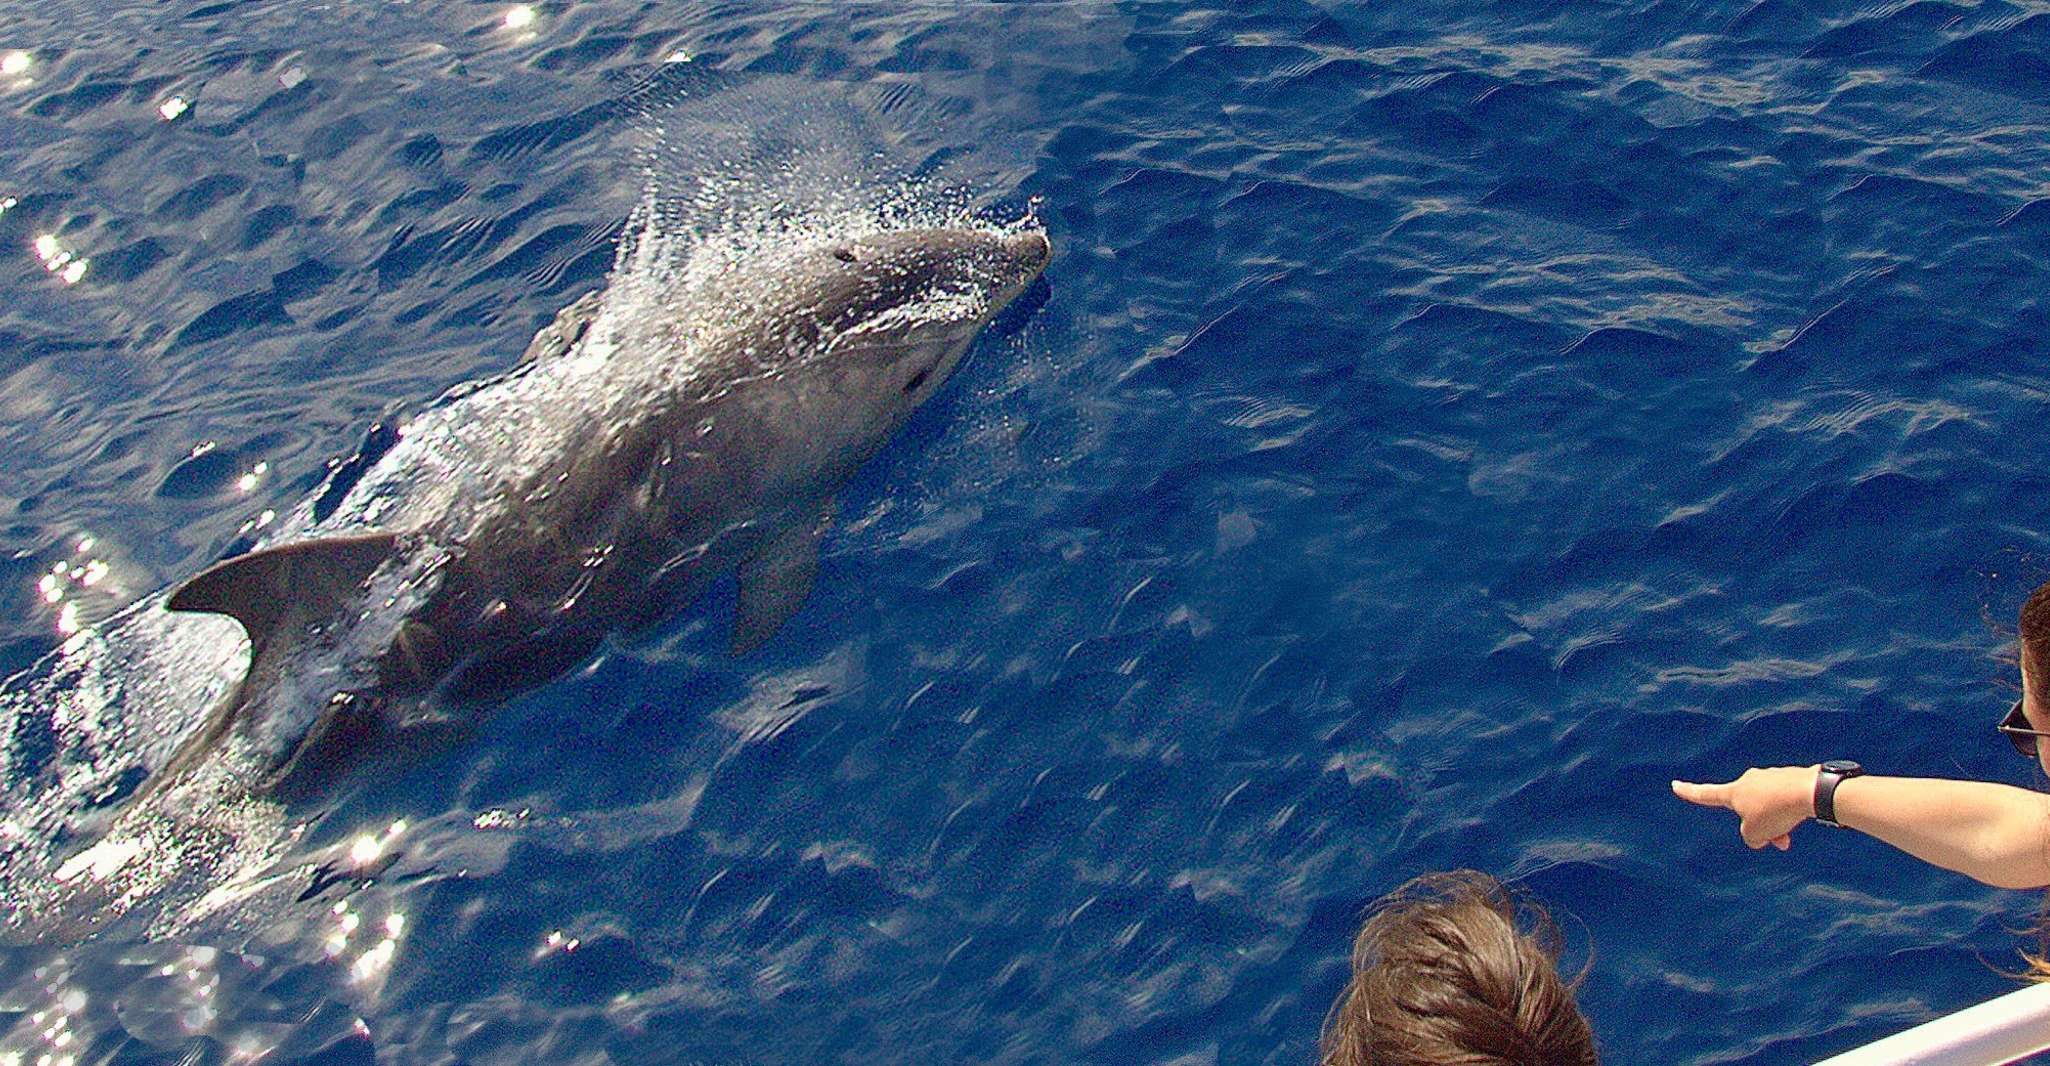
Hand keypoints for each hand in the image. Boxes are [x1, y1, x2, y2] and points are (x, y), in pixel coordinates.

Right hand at [1671, 766, 1819, 850]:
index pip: (1706, 794)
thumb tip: (1761, 834)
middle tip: (1776, 840)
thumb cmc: (1776, 811)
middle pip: (1747, 809)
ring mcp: (1770, 778)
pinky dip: (1789, 813)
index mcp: (1734, 792)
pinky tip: (1801, 817)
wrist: (1810, 791)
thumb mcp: (1755, 833)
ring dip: (1777, 823)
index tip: (1676, 785)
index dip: (1690, 793)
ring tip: (1789, 834)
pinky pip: (1784, 800)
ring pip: (1769, 807)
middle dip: (1759, 825)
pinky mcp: (1790, 778)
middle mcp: (1749, 780)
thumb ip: (1750, 836)